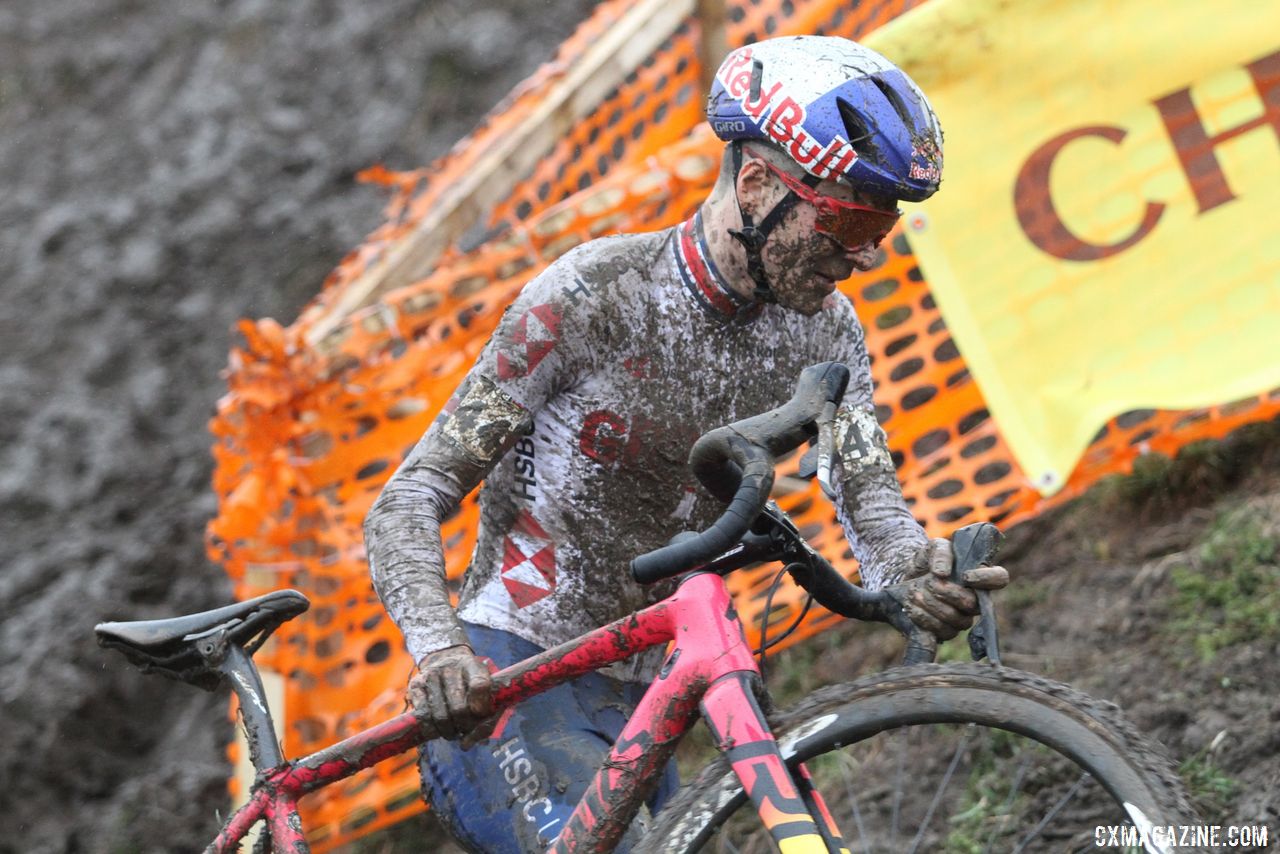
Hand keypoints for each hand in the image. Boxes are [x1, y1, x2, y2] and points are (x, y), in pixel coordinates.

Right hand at [408, 644, 495, 746]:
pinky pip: (423, 716)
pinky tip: (438, 729)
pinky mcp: (415, 686)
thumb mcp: (483, 690)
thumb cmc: (468, 683)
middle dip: (465, 726)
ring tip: (453, 731)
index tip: (481, 715)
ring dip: (449, 731)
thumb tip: (466, 745)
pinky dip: (432, 730)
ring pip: (441, 716)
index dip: (483, 707)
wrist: (444, 660)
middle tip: (466, 729)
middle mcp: (450, 667)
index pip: (480, 686)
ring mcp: (430, 675)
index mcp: (472, 665)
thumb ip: (485, 718)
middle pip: (459, 709)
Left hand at [885, 538, 1008, 640]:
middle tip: (928, 582)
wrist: (907, 579)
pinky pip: (943, 632)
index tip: (966, 576)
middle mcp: (975, 599)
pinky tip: (913, 606)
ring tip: (915, 592)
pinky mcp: (947, 630)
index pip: (999, 578)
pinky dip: (924, 618)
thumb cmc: (927, 562)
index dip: (986, 579)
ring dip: (932, 606)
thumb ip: (940, 553)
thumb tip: (942, 574)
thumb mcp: (932, 548)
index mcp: (979, 576)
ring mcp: (962, 617)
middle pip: (973, 605)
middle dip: (948, 593)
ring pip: (957, 620)